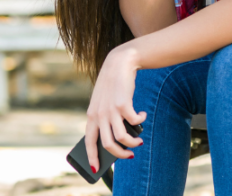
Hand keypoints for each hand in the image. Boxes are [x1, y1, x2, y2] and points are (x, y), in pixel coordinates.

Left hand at [85, 46, 146, 174]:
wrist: (119, 63)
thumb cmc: (113, 86)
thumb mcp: (105, 103)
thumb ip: (107, 119)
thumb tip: (121, 141)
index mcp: (92, 115)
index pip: (89, 141)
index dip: (92, 156)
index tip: (95, 168)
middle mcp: (99, 114)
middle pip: (107, 144)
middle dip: (120, 154)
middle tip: (130, 155)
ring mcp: (111, 110)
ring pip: (121, 138)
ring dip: (133, 143)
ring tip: (140, 141)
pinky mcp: (123, 104)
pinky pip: (135, 123)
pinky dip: (141, 122)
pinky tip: (142, 115)